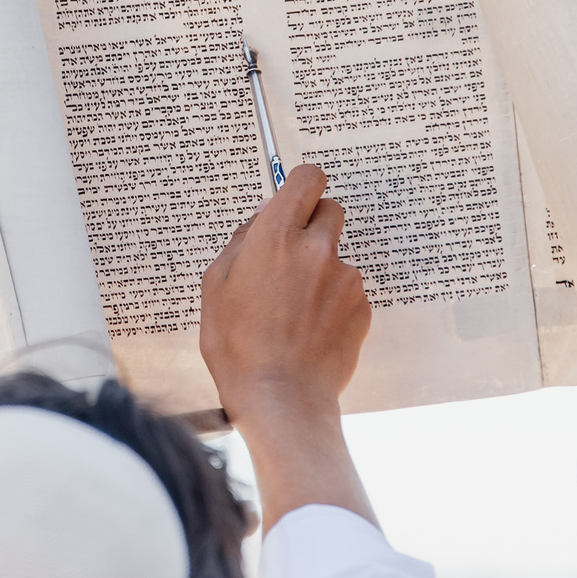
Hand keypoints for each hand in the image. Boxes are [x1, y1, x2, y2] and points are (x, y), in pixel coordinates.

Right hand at [200, 164, 374, 529]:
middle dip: (313, 224)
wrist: (280, 399)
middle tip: (291, 255)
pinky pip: (348, 290)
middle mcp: (316, 249)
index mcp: (275, 236)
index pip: (307, 178)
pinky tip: (309, 328)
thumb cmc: (238, 348)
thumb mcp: (215, 288)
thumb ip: (240, 243)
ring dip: (321, 269)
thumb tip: (260, 219)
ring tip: (294, 308)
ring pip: (338, 255)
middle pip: (330, 209)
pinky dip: (333, 302)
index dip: (302, 184)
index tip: (296, 195)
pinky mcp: (361, 307)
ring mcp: (344, 278)